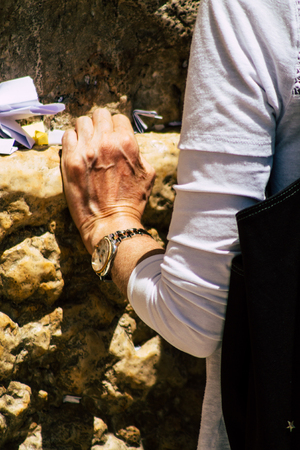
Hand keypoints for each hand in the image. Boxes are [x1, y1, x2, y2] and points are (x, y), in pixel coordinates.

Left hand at [61, 108, 155, 253]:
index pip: (118, 118)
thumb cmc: (132, 201)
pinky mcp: (70, 160)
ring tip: (86, 145)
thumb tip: (129, 143)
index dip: (116, 127)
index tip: (113, 136)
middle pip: (99, 114)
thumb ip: (138, 152)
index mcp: (127, 143)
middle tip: (99, 138)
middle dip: (100, 124)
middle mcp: (106, 142)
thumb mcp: (148, 173)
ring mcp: (86, 150)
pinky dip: (72, 141)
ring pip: (81, 122)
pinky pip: (67, 136)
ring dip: (85, 131)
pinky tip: (77, 152)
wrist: (111, 222)